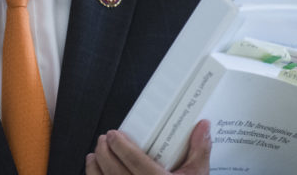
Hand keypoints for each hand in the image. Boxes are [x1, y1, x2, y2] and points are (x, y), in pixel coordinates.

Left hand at [85, 119, 210, 174]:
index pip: (135, 161)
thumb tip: (202, 127)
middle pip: (115, 170)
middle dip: (104, 152)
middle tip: (103, 140)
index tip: (114, 134)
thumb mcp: (198, 174)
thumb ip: (199, 150)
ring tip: (94, 155)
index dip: (120, 145)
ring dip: (95, 168)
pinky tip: (95, 174)